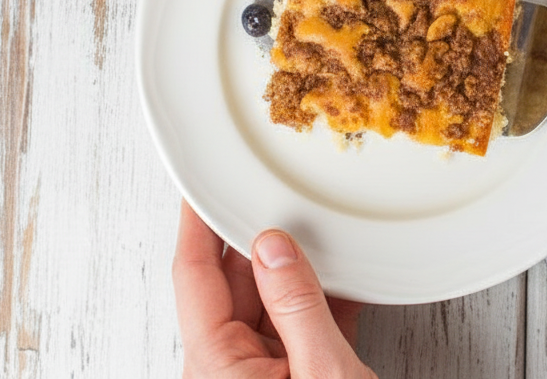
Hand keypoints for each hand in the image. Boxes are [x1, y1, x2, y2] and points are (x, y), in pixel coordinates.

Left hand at [173, 200, 376, 378]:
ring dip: (299, 268)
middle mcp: (229, 366)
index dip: (198, 223)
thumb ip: (298, 308)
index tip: (204, 186)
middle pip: (238, 281)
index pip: (196, 275)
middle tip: (280, 194)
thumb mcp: (321, 370)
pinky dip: (324, 297)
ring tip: (323, 229)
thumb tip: (276, 249)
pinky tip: (350, 275)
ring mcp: (262, 371)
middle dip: (261, 239)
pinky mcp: (295, 374)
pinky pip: (301, 322)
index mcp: (217, 363)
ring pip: (272, 298)